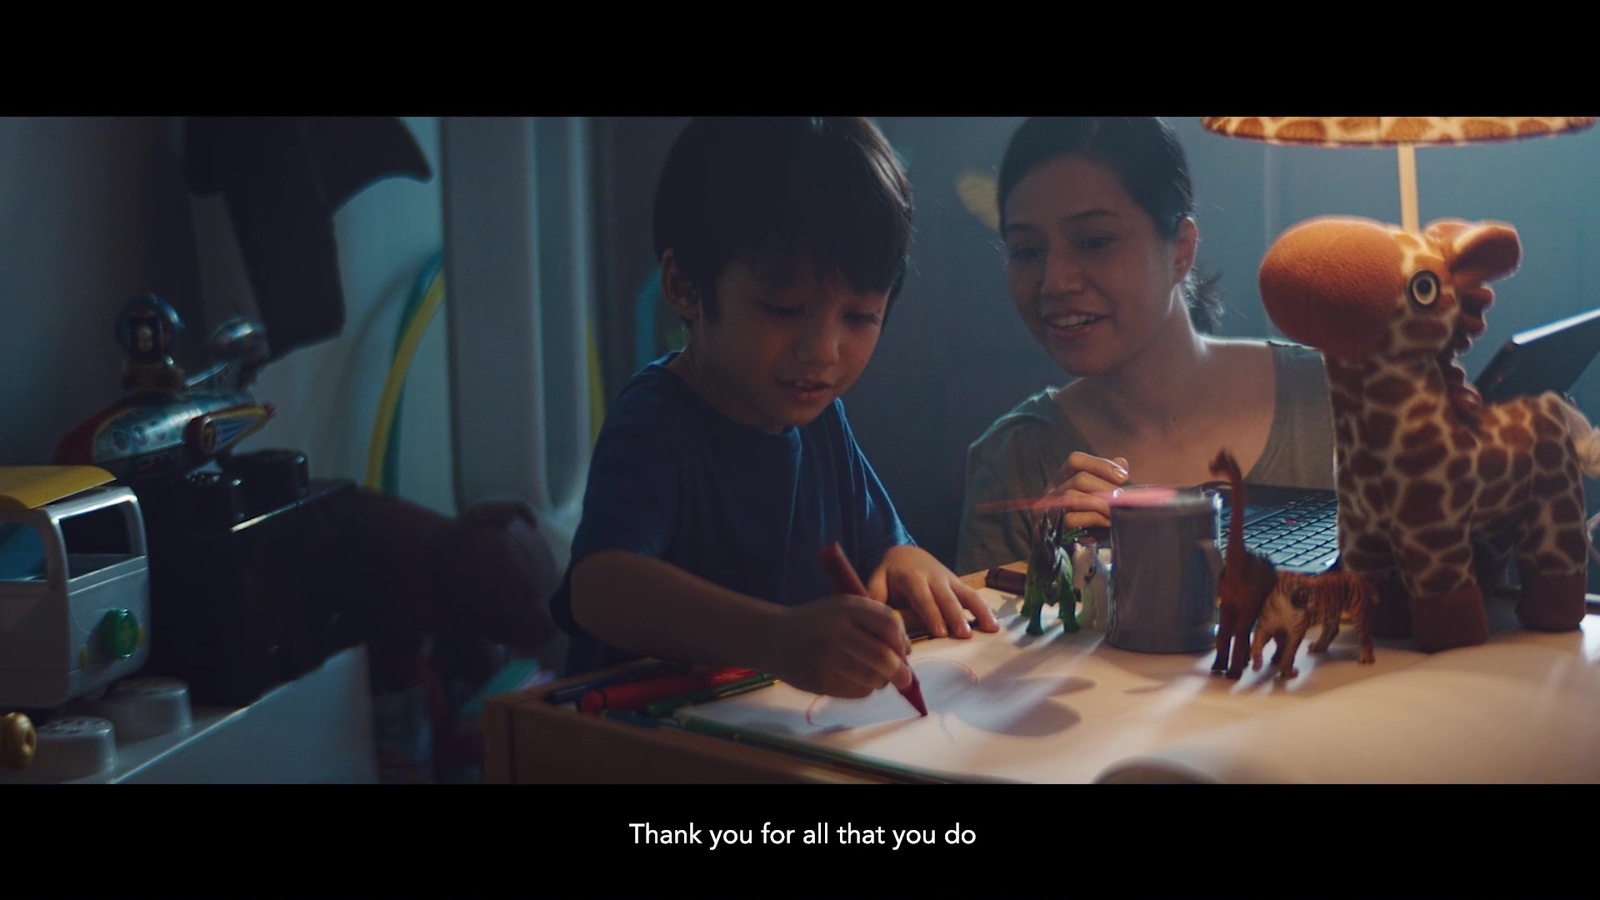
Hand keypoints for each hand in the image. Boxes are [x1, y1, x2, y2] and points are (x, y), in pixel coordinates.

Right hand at [767, 594, 913, 698]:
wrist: (772, 637)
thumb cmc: (816, 622)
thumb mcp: (843, 608)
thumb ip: (874, 622)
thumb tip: (906, 652)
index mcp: (846, 607)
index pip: (888, 624)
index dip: (902, 642)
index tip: (903, 652)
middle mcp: (836, 631)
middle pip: (884, 657)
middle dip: (900, 672)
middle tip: (905, 679)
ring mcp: (826, 657)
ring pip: (873, 678)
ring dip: (881, 682)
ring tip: (875, 678)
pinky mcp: (819, 680)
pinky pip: (856, 692)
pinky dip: (864, 689)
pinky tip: (854, 681)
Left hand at [869, 545, 1000, 639]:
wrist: (907, 553)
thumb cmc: (890, 573)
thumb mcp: (877, 580)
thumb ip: (875, 597)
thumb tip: (875, 619)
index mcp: (912, 577)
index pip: (923, 598)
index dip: (932, 615)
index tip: (940, 632)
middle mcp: (934, 578)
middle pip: (947, 598)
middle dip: (956, 617)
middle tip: (964, 635)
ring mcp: (949, 580)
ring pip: (966, 595)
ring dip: (978, 612)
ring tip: (990, 629)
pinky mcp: (958, 584)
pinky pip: (973, 595)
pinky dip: (985, 609)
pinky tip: (994, 625)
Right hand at [1033, 451, 1128, 530]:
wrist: (1073, 552)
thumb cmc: (1087, 520)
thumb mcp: (1097, 496)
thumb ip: (1108, 478)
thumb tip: (1121, 462)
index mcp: (1063, 479)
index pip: (1076, 460)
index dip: (1101, 465)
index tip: (1124, 476)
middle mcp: (1053, 491)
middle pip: (1079, 479)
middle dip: (1106, 488)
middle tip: (1122, 498)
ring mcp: (1050, 510)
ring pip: (1073, 497)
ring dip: (1101, 504)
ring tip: (1117, 510)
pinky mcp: (1053, 528)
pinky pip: (1071, 519)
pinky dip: (1094, 519)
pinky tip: (1108, 522)